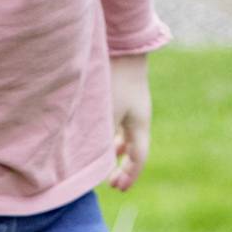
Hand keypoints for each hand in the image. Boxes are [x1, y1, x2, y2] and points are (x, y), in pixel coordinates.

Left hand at [108, 55, 150, 191]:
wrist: (123, 43)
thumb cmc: (114, 77)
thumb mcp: (106, 113)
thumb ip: (100, 138)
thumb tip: (91, 161)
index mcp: (139, 123)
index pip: (138, 157)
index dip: (129, 175)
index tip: (118, 188)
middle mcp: (139, 115)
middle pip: (135, 148)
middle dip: (124, 166)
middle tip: (112, 182)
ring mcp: (133, 103)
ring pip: (127, 134)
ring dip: (117, 149)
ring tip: (109, 158)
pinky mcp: (123, 92)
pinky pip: (120, 120)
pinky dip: (112, 132)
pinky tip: (102, 131)